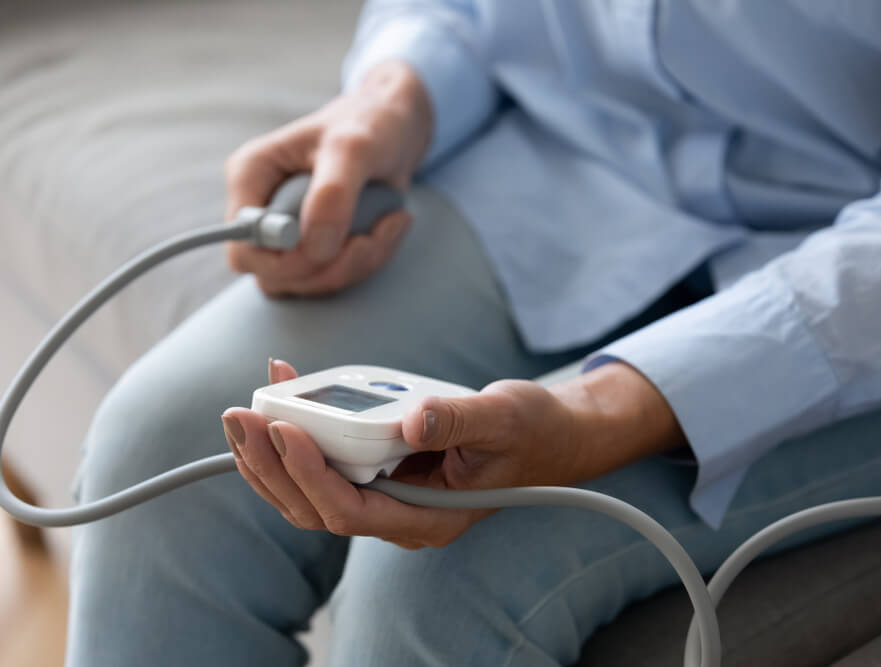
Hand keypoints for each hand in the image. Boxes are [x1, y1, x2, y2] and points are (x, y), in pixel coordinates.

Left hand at [221, 360, 685, 548]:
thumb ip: (460, 421)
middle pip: (316, 507)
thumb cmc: (531, 431)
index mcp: (428, 517)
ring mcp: (387, 495)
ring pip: (311, 492)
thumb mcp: (503, 418)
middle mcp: (399, 515)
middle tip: (241, 417)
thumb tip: (413, 421)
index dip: (309, 474)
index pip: (352, 510)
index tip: (284, 429)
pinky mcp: (381, 470)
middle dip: (271, 465)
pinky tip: (285, 396)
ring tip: (244, 411)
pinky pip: (327, 463)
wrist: (549, 436)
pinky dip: (298, 434)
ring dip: (270, 456)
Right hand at [224, 60, 431, 296]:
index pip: (243, 248)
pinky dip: (370, 262)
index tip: (334, 242)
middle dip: (331, 267)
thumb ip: (333, 194)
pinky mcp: (316, 248)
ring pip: (308, 283)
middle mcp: (263, 209)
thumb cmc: (370, 126)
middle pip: (274, 277)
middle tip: (371, 237)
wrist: (396, 128)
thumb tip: (315, 248)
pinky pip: (335, 279)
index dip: (286, 260)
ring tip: (391, 223)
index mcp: (252, 176)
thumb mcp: (354, 147)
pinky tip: (391, 226)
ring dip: (358, 265)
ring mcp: (288, 234)